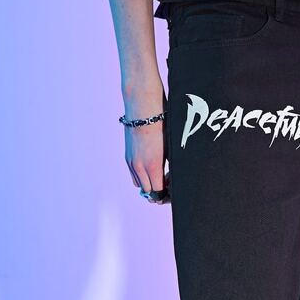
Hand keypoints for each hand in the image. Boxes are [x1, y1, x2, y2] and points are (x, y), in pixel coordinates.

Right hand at [122, 81, 169, 203]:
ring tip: (158, 176)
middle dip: (158, 191)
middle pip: (148, 192)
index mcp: (153, 167)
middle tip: (167, 183)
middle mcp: (139, 167)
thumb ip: (170, 166)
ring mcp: (132, 163)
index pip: (158, 192)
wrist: (143, 107)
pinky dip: (142, 177)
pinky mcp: (127, 157)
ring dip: (149, 184)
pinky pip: (134, 176)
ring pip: (140, 185)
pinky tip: (150, 169)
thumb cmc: (162, 125)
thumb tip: (172, 179)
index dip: (166, 193)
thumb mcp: (170, 148)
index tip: (172, 188)